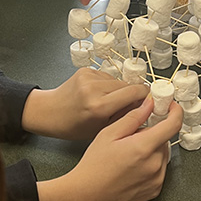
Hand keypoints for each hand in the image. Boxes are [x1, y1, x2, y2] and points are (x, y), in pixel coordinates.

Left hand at [22, 69, 147, 139]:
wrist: (49, 112)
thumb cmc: (73, 126)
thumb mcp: (101, 129)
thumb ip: (124, 117)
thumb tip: (146, 107)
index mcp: (98, 107)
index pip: (135, 93)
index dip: (147, 97)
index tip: (152, 102)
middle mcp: (94, 89)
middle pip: (128, 86)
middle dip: (134, 95)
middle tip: (133, 105)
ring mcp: (89, 77)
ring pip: (118, 81)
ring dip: (120, 90)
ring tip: (111, 102)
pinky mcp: (86, 70)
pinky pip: (107, 76)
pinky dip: (109, 85)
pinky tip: (101, 94)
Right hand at [40, 98, 183, 200]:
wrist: (86, 197)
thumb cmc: (93, 166)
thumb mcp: (108, 134)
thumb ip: (132, 117)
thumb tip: (149, 105)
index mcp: (144, 148)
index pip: (173, 125)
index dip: (175, 111)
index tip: (170, 106)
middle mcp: (155, 165)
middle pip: (164, 139)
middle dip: (152, 133)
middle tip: (131, 137)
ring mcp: (156, 180)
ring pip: (162, 154)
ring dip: (151, 149)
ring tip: (128, 155)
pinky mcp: (155, 190)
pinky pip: (160, 169)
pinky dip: (150, 164)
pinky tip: (131, 167)